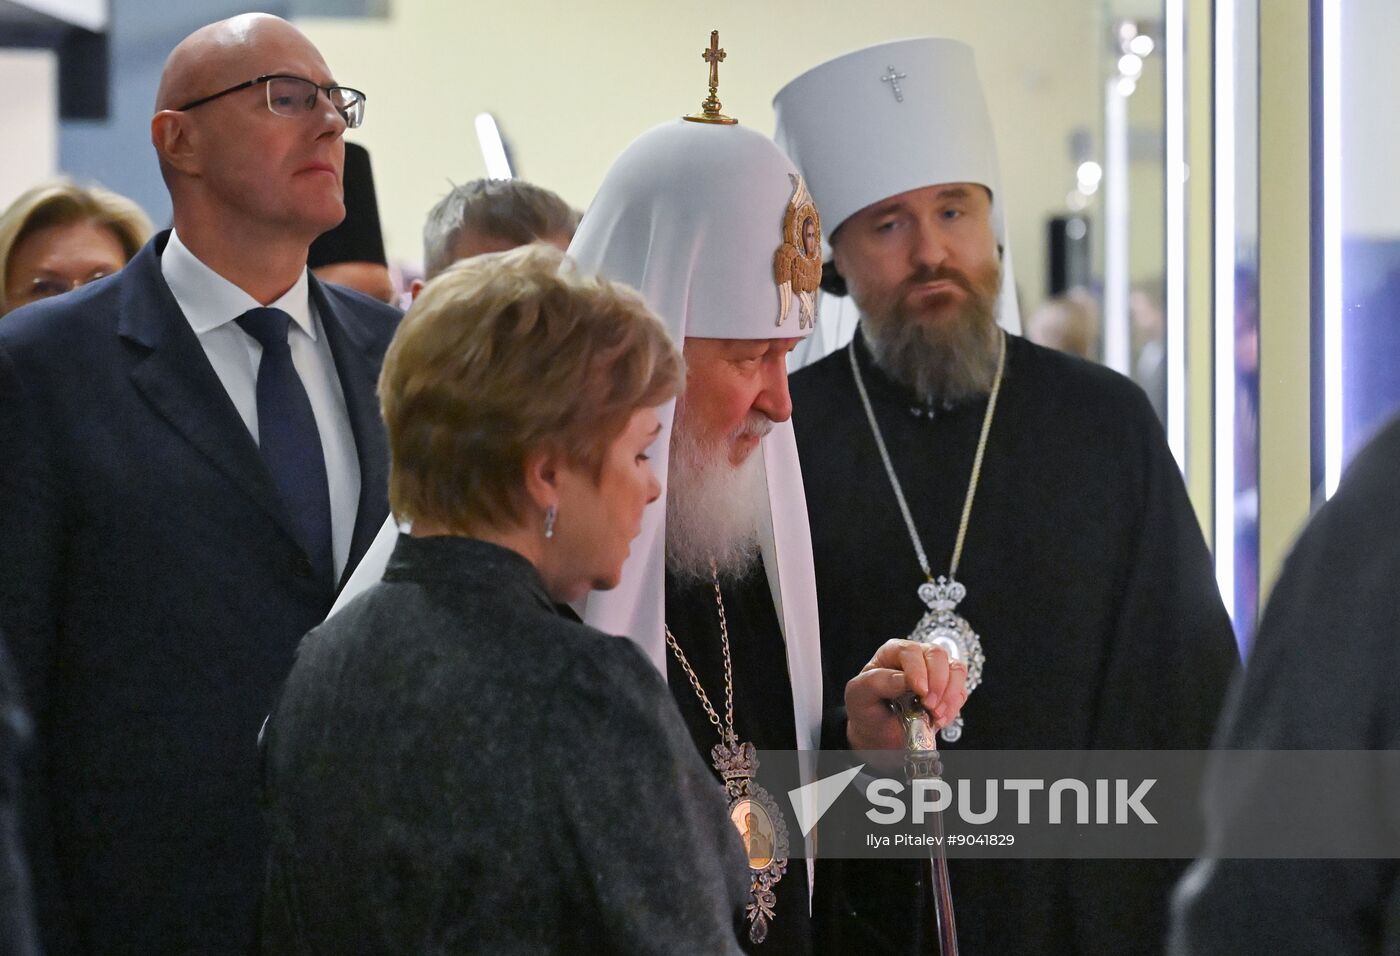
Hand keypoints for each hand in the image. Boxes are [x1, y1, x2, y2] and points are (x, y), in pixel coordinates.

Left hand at [845, 639, 968, 750]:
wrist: (878, 733)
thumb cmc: (867, 709)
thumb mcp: (859, 696)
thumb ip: (876, 682)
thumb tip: (903, 678)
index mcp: (892, 653)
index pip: (910, 651)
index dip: (917, 669)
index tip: (920, 691)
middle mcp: (916, 657)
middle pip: (937, 654)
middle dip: (937, 682)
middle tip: (928, 705)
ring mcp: (934, 672)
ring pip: (956, 669)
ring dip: (950, 694)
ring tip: (935, 714)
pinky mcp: (947, 689)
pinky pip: (961, 691)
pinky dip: (954, 706)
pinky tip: (939, 719)